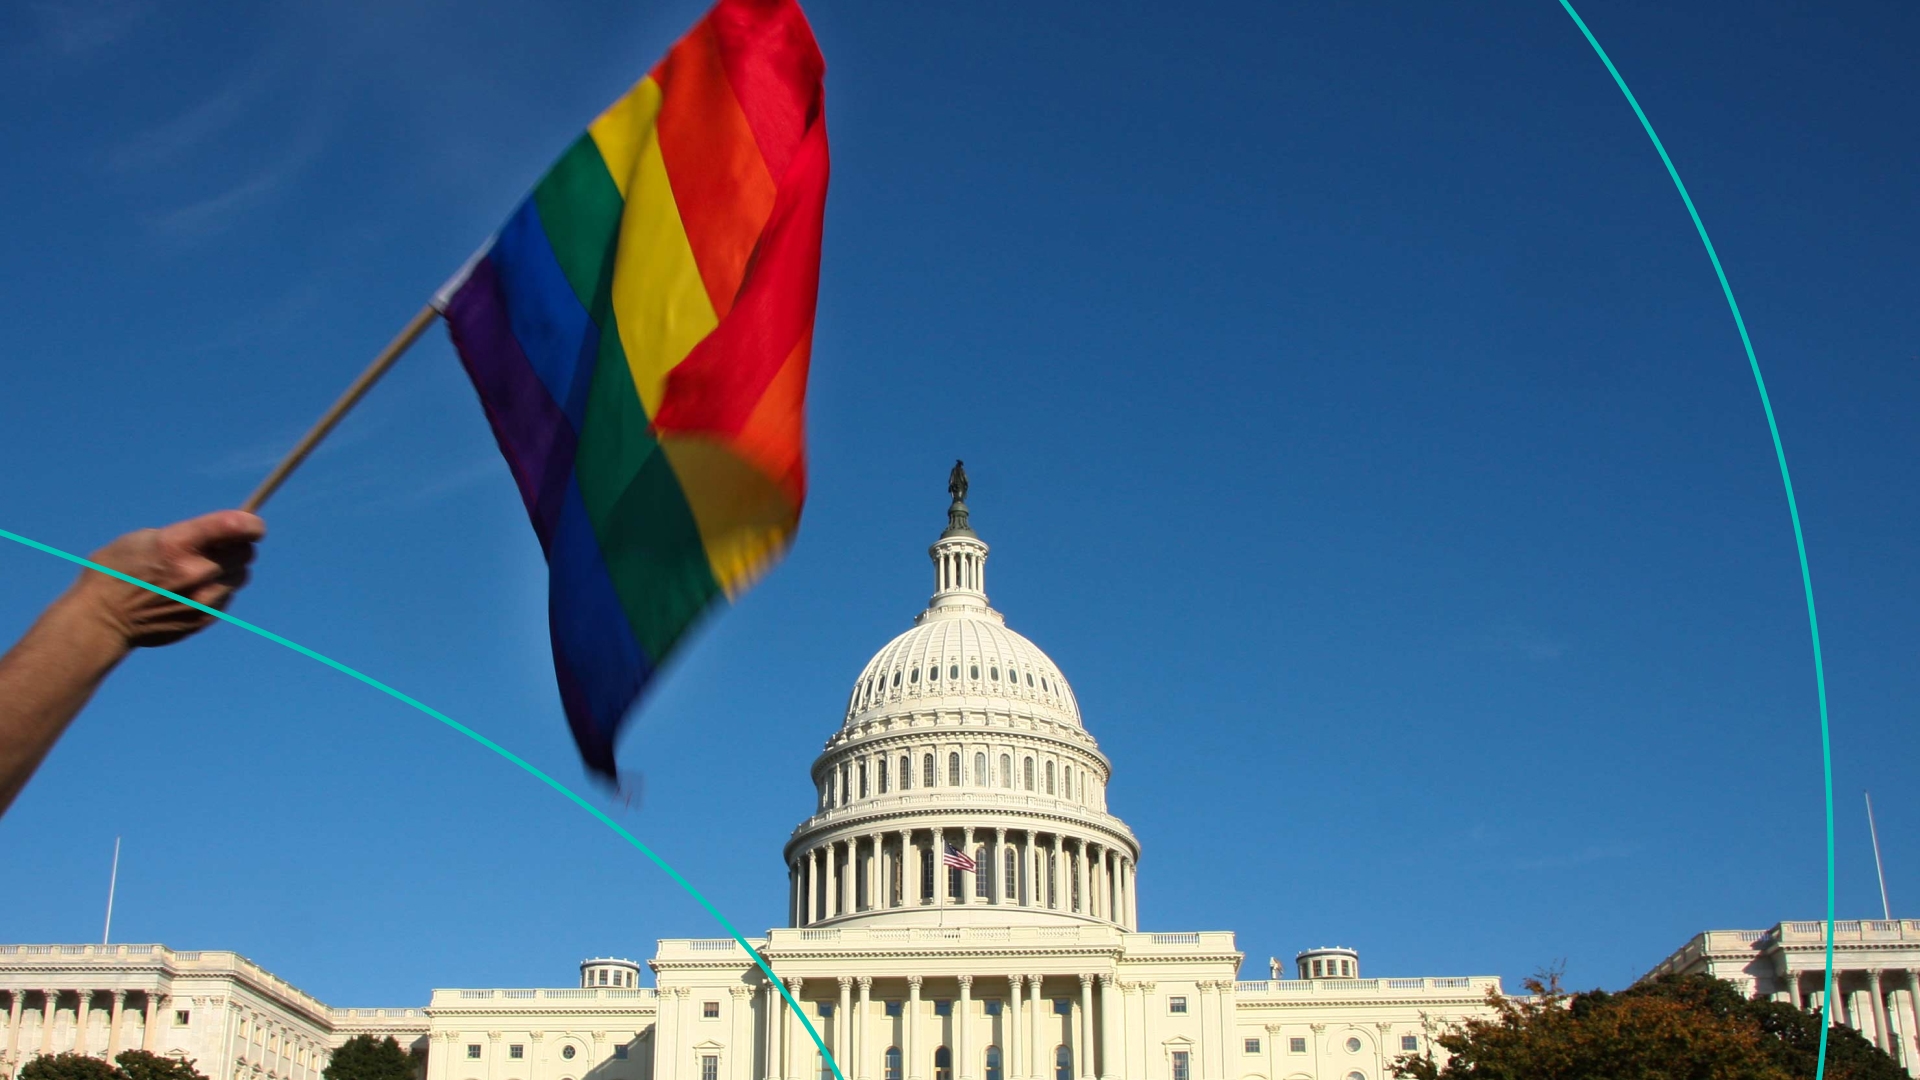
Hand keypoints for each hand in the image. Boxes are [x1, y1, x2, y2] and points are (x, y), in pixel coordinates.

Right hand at [72, 510, 266, 647]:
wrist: (102, 618)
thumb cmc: (118, 569)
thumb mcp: (146, 538)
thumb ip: (188, 535)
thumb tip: (225, 533)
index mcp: (178, 544)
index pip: (236, 526)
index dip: (251, 524)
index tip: (252, 525)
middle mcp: (195, 572)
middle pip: (245, 552)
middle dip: (237, 546)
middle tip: (220, 547)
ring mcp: (202, 598)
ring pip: (241, 576)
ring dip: (230, 569)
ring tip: (201, 570)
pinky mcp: (204, 618)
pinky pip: (228, 597)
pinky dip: (219, 590)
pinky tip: (192, 590)